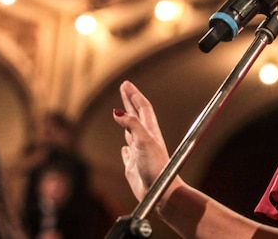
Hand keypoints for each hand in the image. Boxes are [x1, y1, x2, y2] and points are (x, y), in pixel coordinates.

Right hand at [112, 81, 182, 204]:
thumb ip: (132, 125)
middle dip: (129, 101)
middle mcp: (145, 139)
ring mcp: (139, 152)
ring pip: (131, 131)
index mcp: (150, 131)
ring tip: (120, 112)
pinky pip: (127, 152)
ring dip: (126, 120)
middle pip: (136, 115)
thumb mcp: (144, 141)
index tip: (126, 84)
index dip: (134, 95)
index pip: (142, 107)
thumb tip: (117, 112)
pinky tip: (124, 146)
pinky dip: (124, 147)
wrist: (160, 193)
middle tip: (124, 88)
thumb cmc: (156, 168)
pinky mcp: (133, 166)